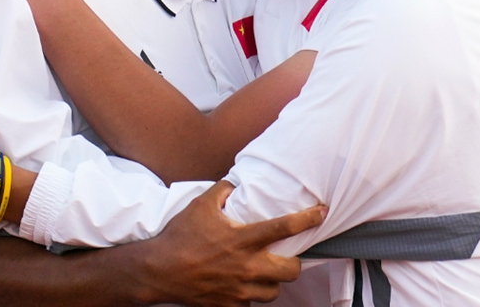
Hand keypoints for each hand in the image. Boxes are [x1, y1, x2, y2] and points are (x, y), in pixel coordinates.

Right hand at [141, 181, 324, 305]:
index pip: (285, 227)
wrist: (158, 271)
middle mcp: (246, 266)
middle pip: (291, 271)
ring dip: (274, 282)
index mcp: (243, 239)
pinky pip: (251, 303)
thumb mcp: (201, 205)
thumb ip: (223, 192)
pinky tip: (243, 285)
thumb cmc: (179, 236)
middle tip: (288, 256)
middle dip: (295, 263)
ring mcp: (239, 289)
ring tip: (266, 272)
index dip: (307, 218)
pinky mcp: (229, 305)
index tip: (321, 212)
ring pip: (274, 292)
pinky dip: (251, 295)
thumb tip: (235, 184)